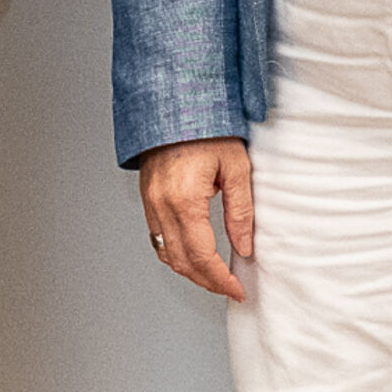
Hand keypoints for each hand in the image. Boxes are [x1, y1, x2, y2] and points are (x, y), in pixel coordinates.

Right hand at [138, 137, 254, 301]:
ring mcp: (150, 202)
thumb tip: (244, 247)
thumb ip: (241, 211)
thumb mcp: (237, 167)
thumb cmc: (207, 127)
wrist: (176, 102)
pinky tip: (192, 254)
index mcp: (185, 200)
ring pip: (165, 253)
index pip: (202, 256)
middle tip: (228, 288)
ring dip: (189, 271)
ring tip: (213, 277)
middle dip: (206, 282)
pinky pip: (157, 237)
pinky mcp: (147, 197)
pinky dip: (174, 253)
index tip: (236, 290)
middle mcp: (162, 205)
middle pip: (181, 262)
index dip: (220, 280)